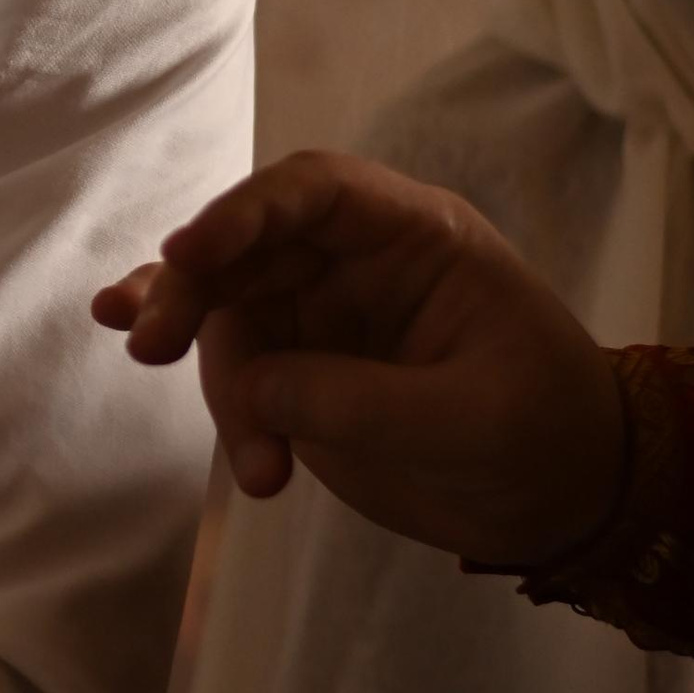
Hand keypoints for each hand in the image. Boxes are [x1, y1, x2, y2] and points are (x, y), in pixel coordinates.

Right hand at [92, 150, 624, 567]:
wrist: (565, 500)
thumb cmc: (545, 436)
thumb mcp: (469, 420)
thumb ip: (359, 402)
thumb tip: (257, 392)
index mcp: (415, 236)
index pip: (314, 192)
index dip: (243, 212)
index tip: (186, 255)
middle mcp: (356, 261)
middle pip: (248, 246)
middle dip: (192, 290)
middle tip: (152, 348)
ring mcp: (322, 315)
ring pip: (227, 314)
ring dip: (214, 379)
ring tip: (260, 470)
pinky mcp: (300, 372)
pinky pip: (229, 357)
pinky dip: (191, 364)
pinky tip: (128, 341)